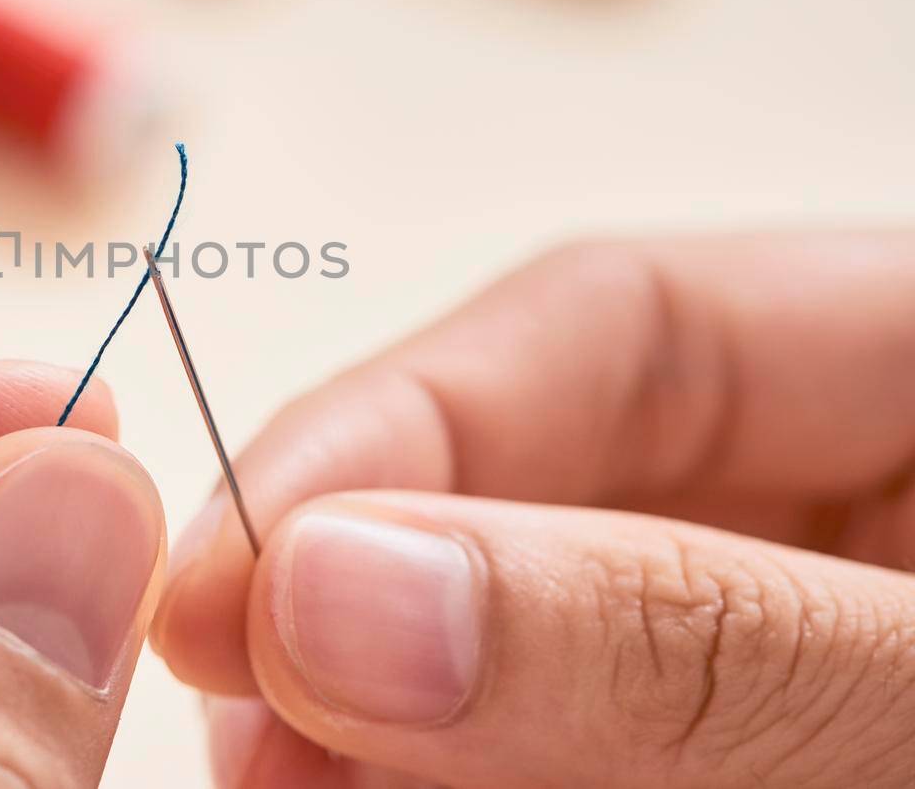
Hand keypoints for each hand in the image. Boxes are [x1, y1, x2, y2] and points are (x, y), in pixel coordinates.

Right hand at [150, 234, 914, 787]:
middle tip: (235, 718)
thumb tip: (332, 592)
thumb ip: (675, 635)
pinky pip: (571, 746)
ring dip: (384, 712)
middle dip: (364, 589)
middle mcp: (841, 479)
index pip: (606, 321)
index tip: (223, 583)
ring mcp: (790, 626)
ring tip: (279, 778)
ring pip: (529, 630)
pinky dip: (464, 777)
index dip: (380, 430)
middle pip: (538, 478)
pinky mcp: (747, 745)